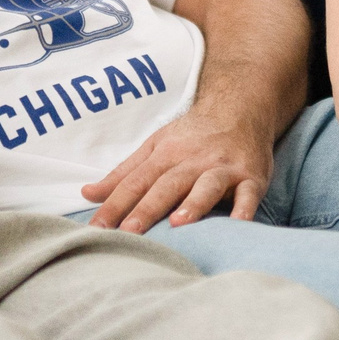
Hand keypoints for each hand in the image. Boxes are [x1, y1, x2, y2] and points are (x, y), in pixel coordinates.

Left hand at [80, 109, 275, 231]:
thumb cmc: (192, 136)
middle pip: (167, 185)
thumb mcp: (155, 147)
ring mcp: (222, 168)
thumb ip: (123, 174)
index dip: (114, 205)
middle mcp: (192, 161)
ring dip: (193, 204)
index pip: (134, 182)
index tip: (96, 228)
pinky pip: (249, 193)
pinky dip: (245, 208)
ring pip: (207, 186)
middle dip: (147, 208)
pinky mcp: (251, 176)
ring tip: (179, 223)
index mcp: (165, 155)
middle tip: (128, 232)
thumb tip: (87, 194)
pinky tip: (238, 224)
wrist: (240, 107)